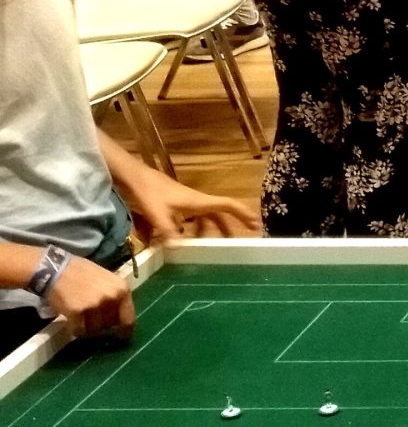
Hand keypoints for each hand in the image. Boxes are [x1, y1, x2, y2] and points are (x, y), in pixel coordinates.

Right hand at [46, 256, 135, 336]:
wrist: (55, 269)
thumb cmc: (80, 272)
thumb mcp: (106, 280)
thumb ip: (114, 296)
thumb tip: (118, 316)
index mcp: (122, 289)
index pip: (128, 319)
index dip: (123, 330)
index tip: (119, 336)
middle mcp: (112, 297)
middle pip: (110, 325)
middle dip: (101, 326)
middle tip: (91, 321)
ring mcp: (95, 305)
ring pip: (94, 330)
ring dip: (87, 328)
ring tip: (80, 318)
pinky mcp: (77, 312)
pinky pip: (78, 331)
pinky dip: (74, 330)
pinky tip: (71, 321)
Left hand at [122, 172, 258, 244]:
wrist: (134, 177)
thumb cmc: (149, 192)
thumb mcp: (157, 213)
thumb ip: (167, 231)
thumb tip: (178, 248)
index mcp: (198, 202)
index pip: (227, 205)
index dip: (243, 214)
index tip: (255, 224)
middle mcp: (195, 202)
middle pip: (218, 214)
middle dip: (228, 227)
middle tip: (235, 241)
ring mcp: (185, 204)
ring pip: (203, 218)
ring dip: (208, 230)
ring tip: (208, 245)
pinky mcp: (175, 205)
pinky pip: (187, 219)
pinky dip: (187, 230)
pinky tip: (177, 240)